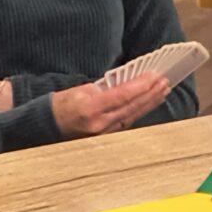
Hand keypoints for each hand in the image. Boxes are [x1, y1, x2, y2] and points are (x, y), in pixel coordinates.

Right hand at [51, 71, 173, 138]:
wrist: (47, 126)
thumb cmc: (61, 105)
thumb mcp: (79, 90)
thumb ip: (104, 89)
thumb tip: (126, 86)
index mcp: (90, 109)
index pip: (122, 96)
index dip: (140, 85)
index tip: (154, 75)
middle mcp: (99, 124)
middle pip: (131, 107)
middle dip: (150, 93)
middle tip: (164, 81)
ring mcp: (104, 133)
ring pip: (133, 116)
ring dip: (149, 102)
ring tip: (163, 90)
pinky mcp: (107, 136)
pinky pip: (128, 121)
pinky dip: (140, 110)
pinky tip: (150, 102)